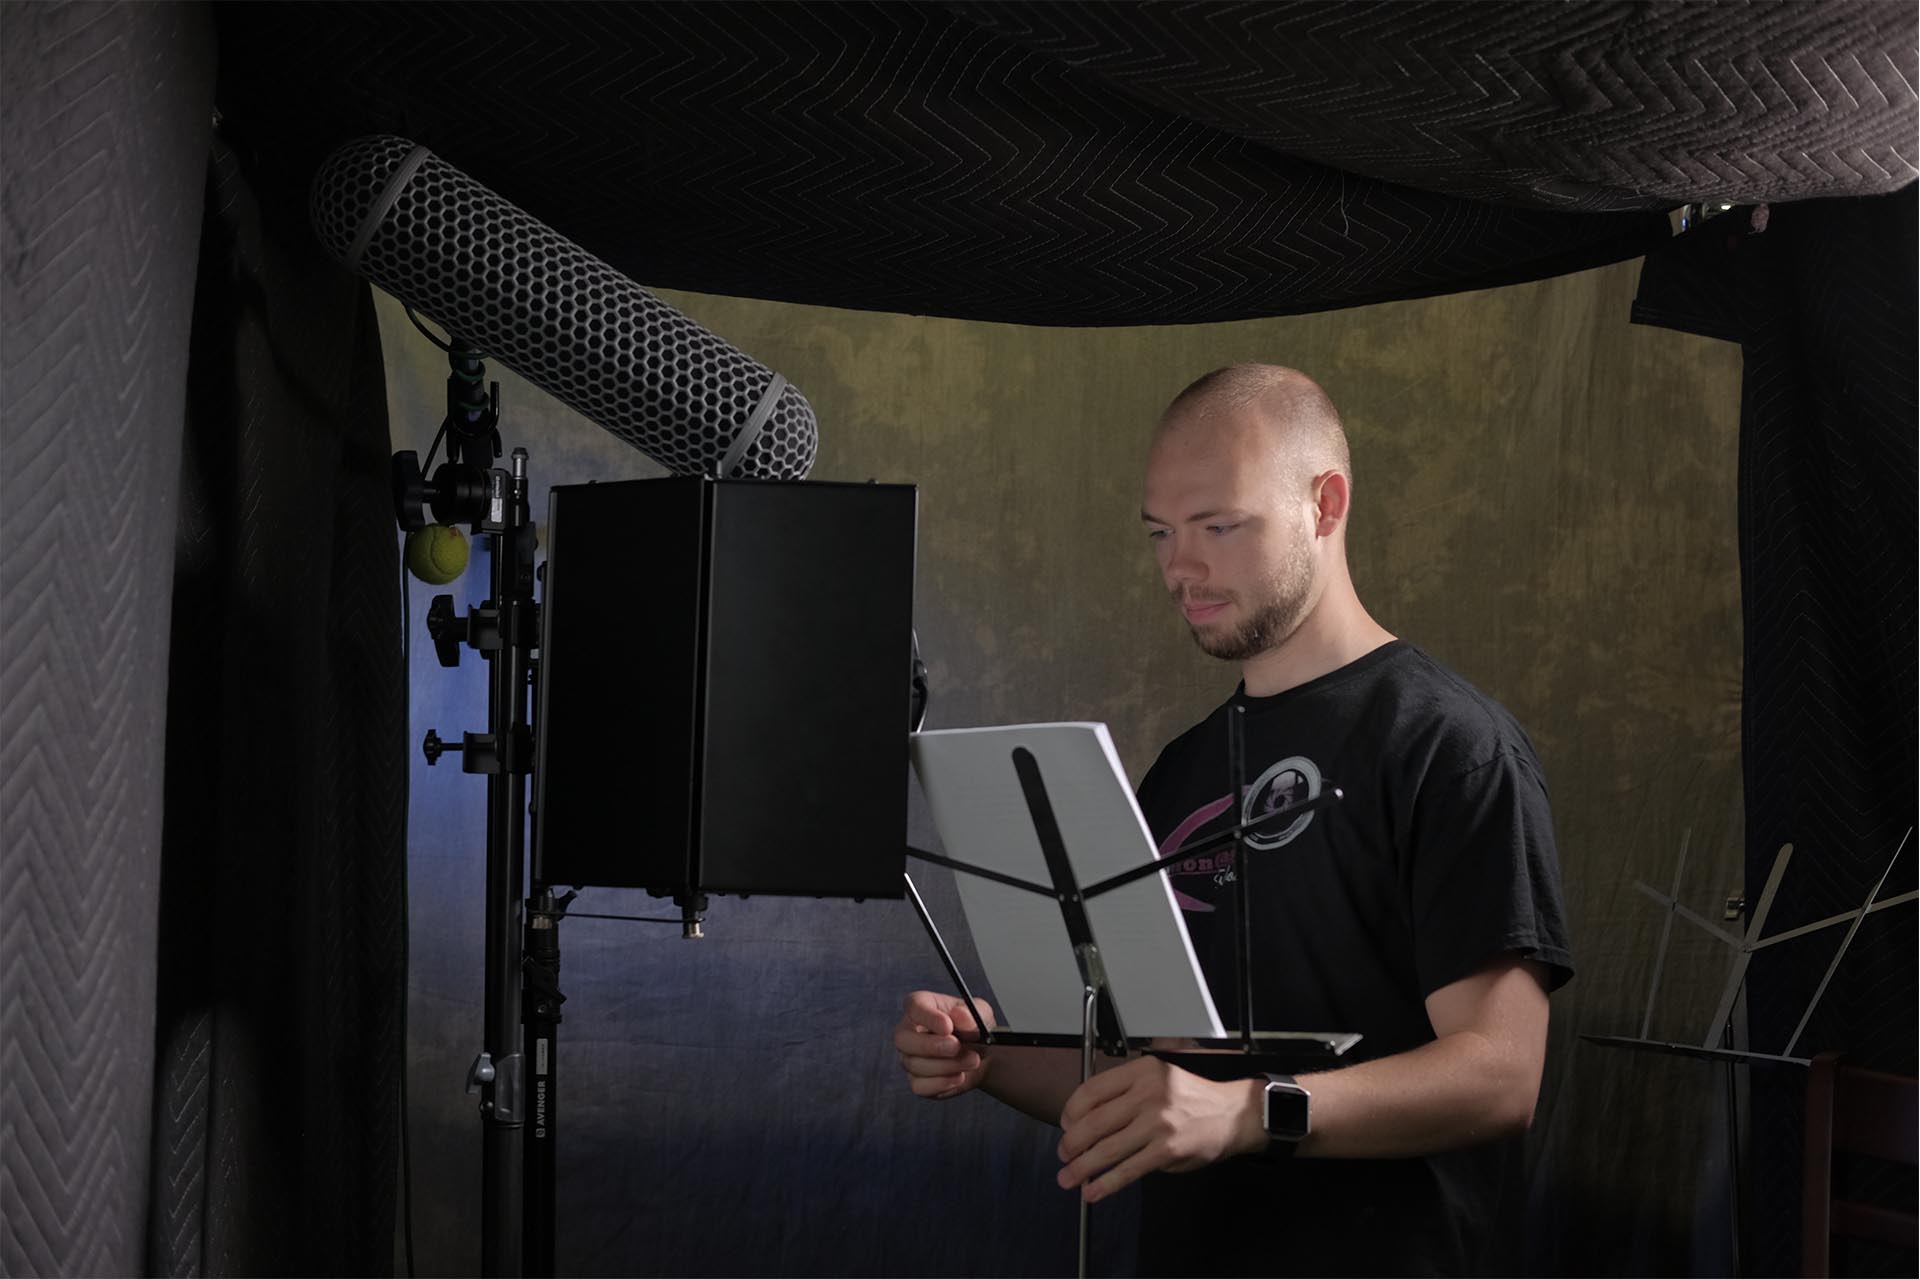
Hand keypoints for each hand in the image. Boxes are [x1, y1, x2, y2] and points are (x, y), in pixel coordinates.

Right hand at [893, 991, 996, 1099]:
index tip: (948, 1026)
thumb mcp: (980, 1013)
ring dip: (948, 1065)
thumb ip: (971, 1014)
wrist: (983, 1055)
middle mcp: (908, 1031)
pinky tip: (959, 1076)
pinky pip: (920, 1086)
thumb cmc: (974, 1028)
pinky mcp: (915, 1081)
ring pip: (915, 1064)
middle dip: (932, 1046)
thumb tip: (961, 1016)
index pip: (914, 1006)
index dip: (929, 1017)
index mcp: (921, 1006)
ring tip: (972, 1060)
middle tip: (957, 1047)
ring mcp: (908, 1057)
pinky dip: (943, 1083)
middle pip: (903, 1039)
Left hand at [1055, 1056, 1263, 1201]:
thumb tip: (1085, 1120)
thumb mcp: (1157, 1079)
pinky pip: (1128, 1170)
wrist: (1232, 1114)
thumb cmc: (1192, 1098)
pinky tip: (1093, 1190)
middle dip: (1071, 1143)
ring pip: (1107, 1149)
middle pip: (1094, 1122)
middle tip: (1063, 1154)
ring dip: (1081, 1167)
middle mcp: (1148, 1094)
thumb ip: (1125, 1094)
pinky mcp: (1167, 1151)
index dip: (1070, 1111)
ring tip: (1068, 1178)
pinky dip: (1106, 1183)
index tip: (1065, 1125)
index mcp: (1141, 1072)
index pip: (1092, 1090)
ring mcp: (1157, 1124)